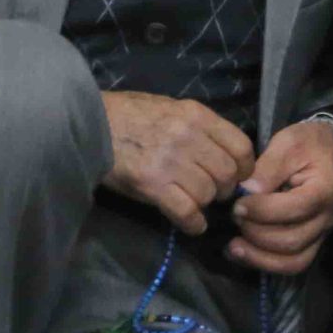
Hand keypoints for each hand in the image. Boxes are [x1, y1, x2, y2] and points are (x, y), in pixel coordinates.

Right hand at [102, 91, 255, 233]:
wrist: (88, 123)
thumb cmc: (129, 115)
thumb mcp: (171, 108)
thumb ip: (200, 127)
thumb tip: (226, 153)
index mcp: (196, 115)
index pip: (241, 147)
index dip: (244, 168)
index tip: (236, 177)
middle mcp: (188, 137)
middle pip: (227, 174)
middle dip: (224, 188)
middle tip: (212, 192)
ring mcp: (170, 161)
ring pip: (208, 194)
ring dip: (204, 204)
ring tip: (193, 202)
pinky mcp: (151, 185)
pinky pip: (186, 211)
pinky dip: (193, 223)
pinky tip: (192, 224)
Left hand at [227, 118, 332, 275]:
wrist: (326, 150)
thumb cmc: (306, 144)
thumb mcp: (287, 143)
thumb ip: (267, 167)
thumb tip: (246, 192)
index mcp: (325, 189)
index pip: (295, 208)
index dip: (262, 210)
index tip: (237, 203)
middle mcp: (328, 217)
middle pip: (292, 240)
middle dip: (256, 233)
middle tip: (234, 217)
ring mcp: (322, 233)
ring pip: (293, 261)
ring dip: (259, 256)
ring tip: (233, 245)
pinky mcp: (312, 242)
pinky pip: (292, 265)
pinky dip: (265, 263)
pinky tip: (241, 252)